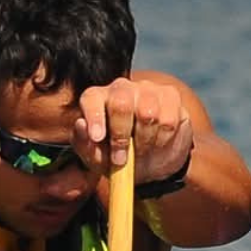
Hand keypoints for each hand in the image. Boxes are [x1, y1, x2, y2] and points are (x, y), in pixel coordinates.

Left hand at [76, 77, 192, 189]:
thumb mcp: (97, 158)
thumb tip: (81, 125)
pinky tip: (156, 145)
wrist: (150, 162)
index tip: (97, 138)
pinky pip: (168, 120)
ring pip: (147, 113)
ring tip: (140, 153)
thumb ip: (85, 145)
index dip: (94, 117)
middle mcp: (121, 88)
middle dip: (120, 136)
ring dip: (143, 142)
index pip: (92, 99)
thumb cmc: (116, 157)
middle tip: (121, 160)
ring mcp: (147, 89)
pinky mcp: (170, 96)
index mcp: (96, 99)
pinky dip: (162, 141)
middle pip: (121, 103)